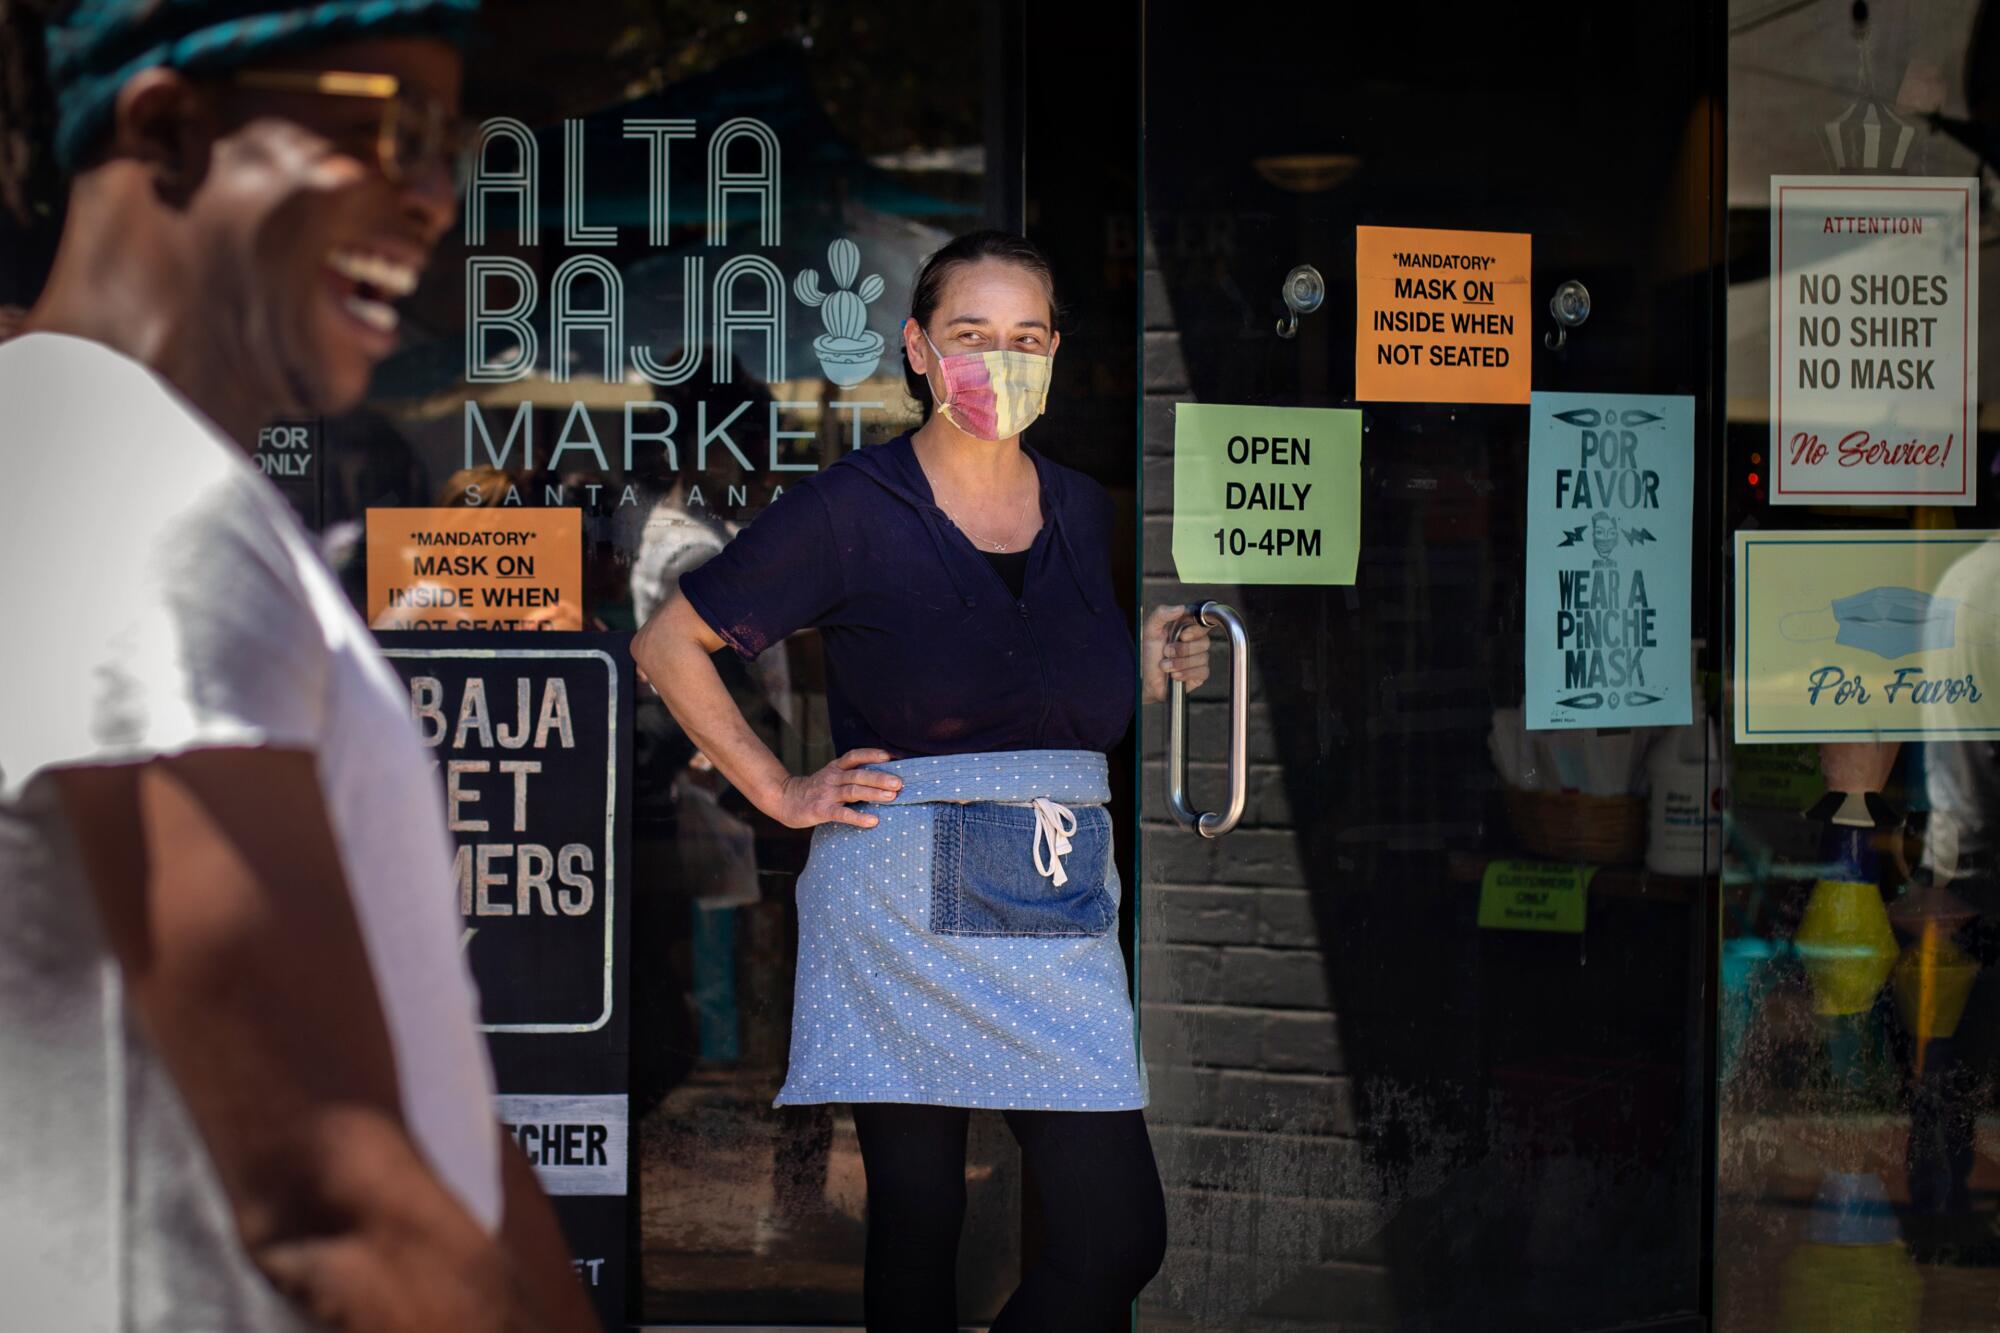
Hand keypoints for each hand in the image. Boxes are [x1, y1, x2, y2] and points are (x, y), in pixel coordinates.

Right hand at [773, 748, 902, 828]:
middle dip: (880, 778)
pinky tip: (873, 821)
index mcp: (835, 768)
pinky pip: (842, 814)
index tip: (890, 756)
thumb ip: (850, 775)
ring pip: (853, 791)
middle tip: (899, 783)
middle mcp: (832, 778)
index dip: (871, 754)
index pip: (854, 756)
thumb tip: (883, 778)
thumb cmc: (815, 790)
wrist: (784, 800)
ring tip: (892, 797)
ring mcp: (826, 794)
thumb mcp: (831, 777)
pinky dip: (858, 817)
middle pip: (858, 775)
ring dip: (873, 793)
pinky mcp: (821, 810)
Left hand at [1142, 604, 1211, 703]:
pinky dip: (1186, 674)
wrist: (1148, 680)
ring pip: (1202, 657)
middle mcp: (1195, 643)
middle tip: (1166, 652)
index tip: (1182, 635)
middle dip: (1182, 649)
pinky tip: (1175, 675)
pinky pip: (1202, 671)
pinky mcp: (1200, 674)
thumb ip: (1161, 614)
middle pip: (1204, 642)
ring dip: (1180, 663)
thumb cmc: (1150, 656)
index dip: (1195, 630)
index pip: (1202, 624)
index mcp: (1186, 630)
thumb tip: (1181, 608)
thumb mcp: (1150, 631)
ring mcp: (1199, 658)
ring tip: (1165, 666)